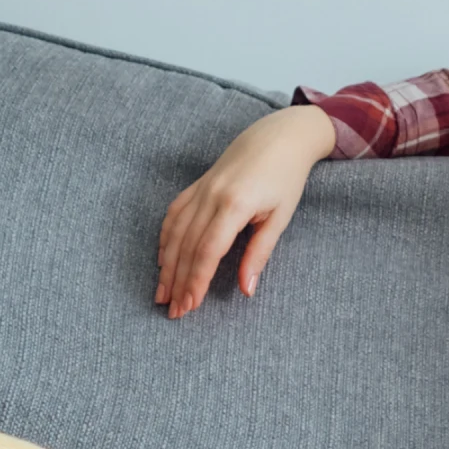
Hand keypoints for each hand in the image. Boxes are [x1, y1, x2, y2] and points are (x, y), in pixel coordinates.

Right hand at [154, 105, 335, 317]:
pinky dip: (165, 239)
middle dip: (178, 282)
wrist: (279, 137)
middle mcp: (210, 196)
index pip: (207, 251)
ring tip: (162, 294)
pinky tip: (162, 260)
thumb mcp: (280, 218)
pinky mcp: (197, 185)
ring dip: (167, 266)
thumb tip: (246, 289)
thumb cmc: (286, 178)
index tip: (189, 306)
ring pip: (175, 233)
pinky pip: (174, 215)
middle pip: (186, 246)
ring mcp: (200, 189)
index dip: (196, 281)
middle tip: (173, 312)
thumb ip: (260, 254)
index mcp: (234, 205)